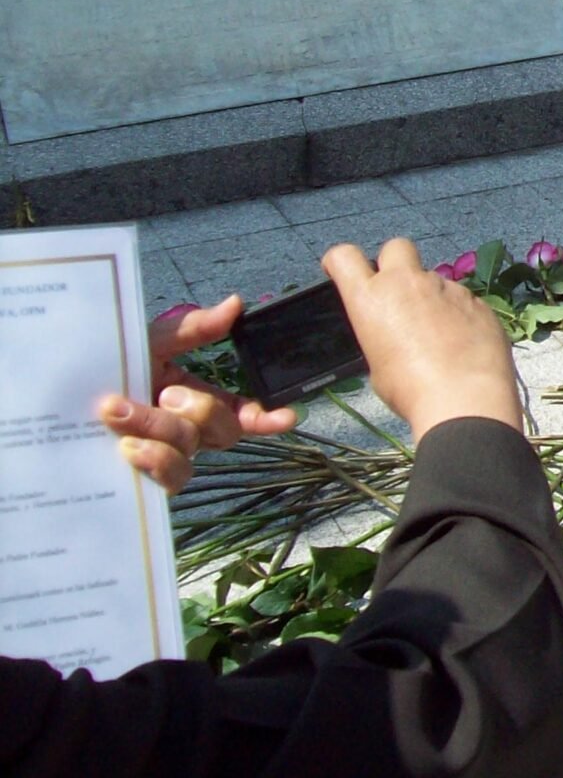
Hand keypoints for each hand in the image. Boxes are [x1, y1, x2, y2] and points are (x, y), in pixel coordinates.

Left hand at [100, 296, 299, 495]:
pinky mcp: (145, 481)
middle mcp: (185, 431)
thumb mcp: (147, 343)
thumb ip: (192, 329)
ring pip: (189, 453)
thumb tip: (234, 304)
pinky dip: (153, 461)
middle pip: (220, 431)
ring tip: (120, 412)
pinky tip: (129, 448)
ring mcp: (166, 457)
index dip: (266, 417)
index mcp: (193, 398)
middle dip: (199, 410)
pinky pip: (167, 478)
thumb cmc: (104, 370)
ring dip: (159, 430)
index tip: (287, 417)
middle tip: (165, 394)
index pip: (241, 411)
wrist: (52, 401)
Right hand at [323, 238, 522, 438]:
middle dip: (393, 263)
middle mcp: (408, 283)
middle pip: (396, 248)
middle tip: (397, 292)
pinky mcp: (477, 299)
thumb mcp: (378, 364)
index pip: (344, 257)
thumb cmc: (412, 390)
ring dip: (431, 298)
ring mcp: (446, 287)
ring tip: (438, 335)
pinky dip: (458, 314)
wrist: (465, 398)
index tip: (341, 270)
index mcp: (372, 298)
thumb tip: (398, 333)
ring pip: (434, 279)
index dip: (339, 261)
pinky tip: (463, 343)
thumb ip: (383, 334)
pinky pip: (462, 300)